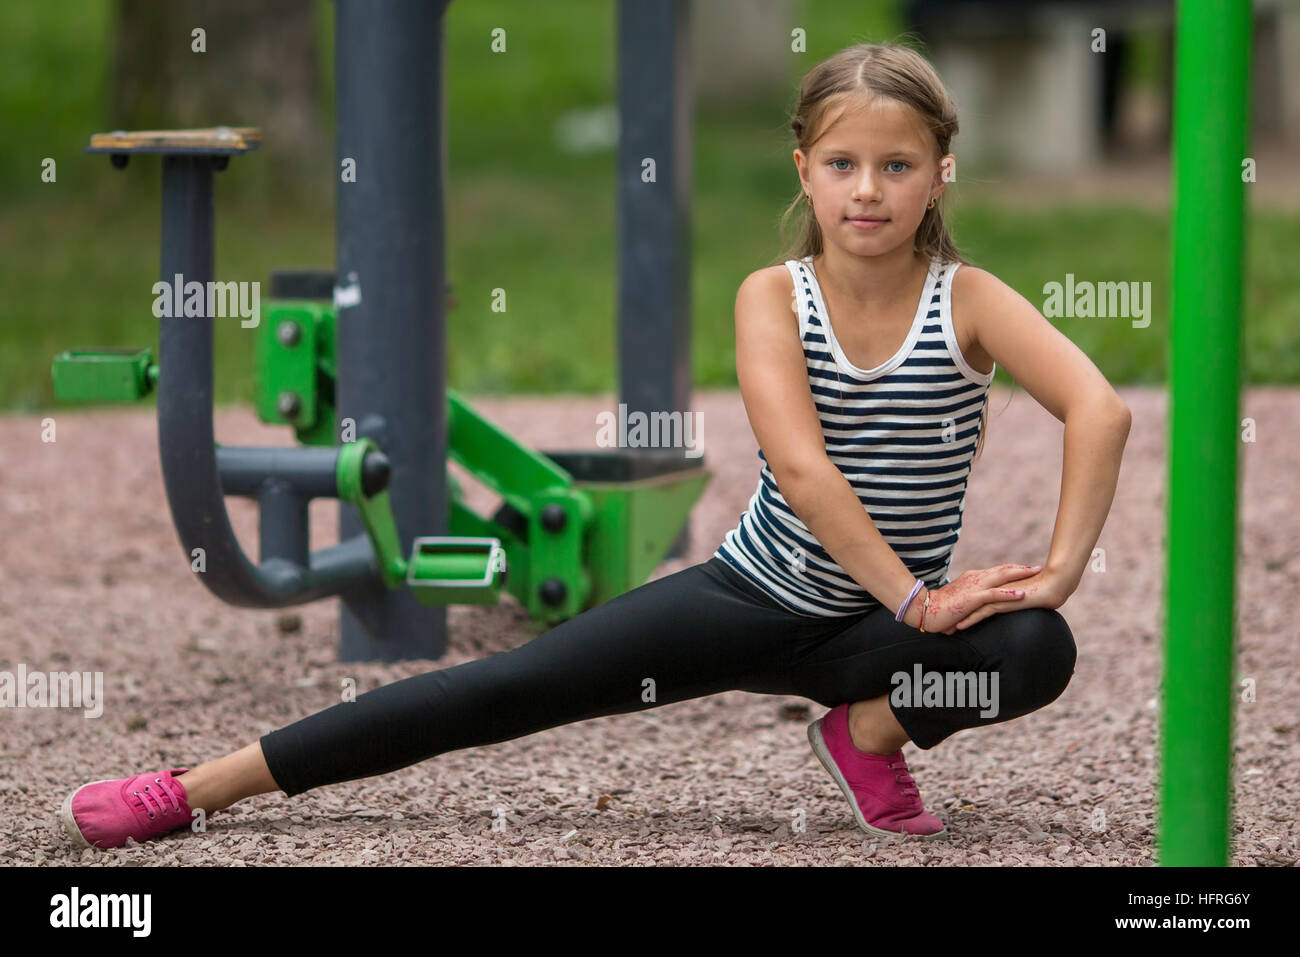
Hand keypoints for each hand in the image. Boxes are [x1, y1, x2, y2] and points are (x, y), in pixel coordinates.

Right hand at [911, 564, 1048, 633]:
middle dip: (1021, 568)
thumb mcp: (958, 598)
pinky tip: (1022, 594)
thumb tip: (979, 601)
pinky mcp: (972, 598)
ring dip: (1019, 574)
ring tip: (1035, 573)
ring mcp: (974, 587)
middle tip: (1037, 567)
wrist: (925, 608)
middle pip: (1003, 570)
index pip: (996, 571)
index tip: (1026, 569)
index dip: (1012, 569)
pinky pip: (994, 594)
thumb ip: (970, 597)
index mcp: (972, 578)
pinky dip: (1009, 593)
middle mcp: (975, 578)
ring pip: (1001, 577)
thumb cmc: (940, 607)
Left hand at [945, 565, 1071, 630]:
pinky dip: (971, 619)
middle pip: (968, 601)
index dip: (962, 605)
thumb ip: (1013, 597)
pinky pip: (983, 611)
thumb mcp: (1023, 594)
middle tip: (941, 623)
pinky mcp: (1003, 601)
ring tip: (946, 628)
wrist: (1055, 583)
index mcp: (997, 586)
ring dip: (958, 618)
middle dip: (954, 612)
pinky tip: (960, 627)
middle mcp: (994, 589)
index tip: (949, 614)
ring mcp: (997, 594)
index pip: (975, 596)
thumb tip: (1009, 604)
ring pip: (972, 607)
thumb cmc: (1043, 588)